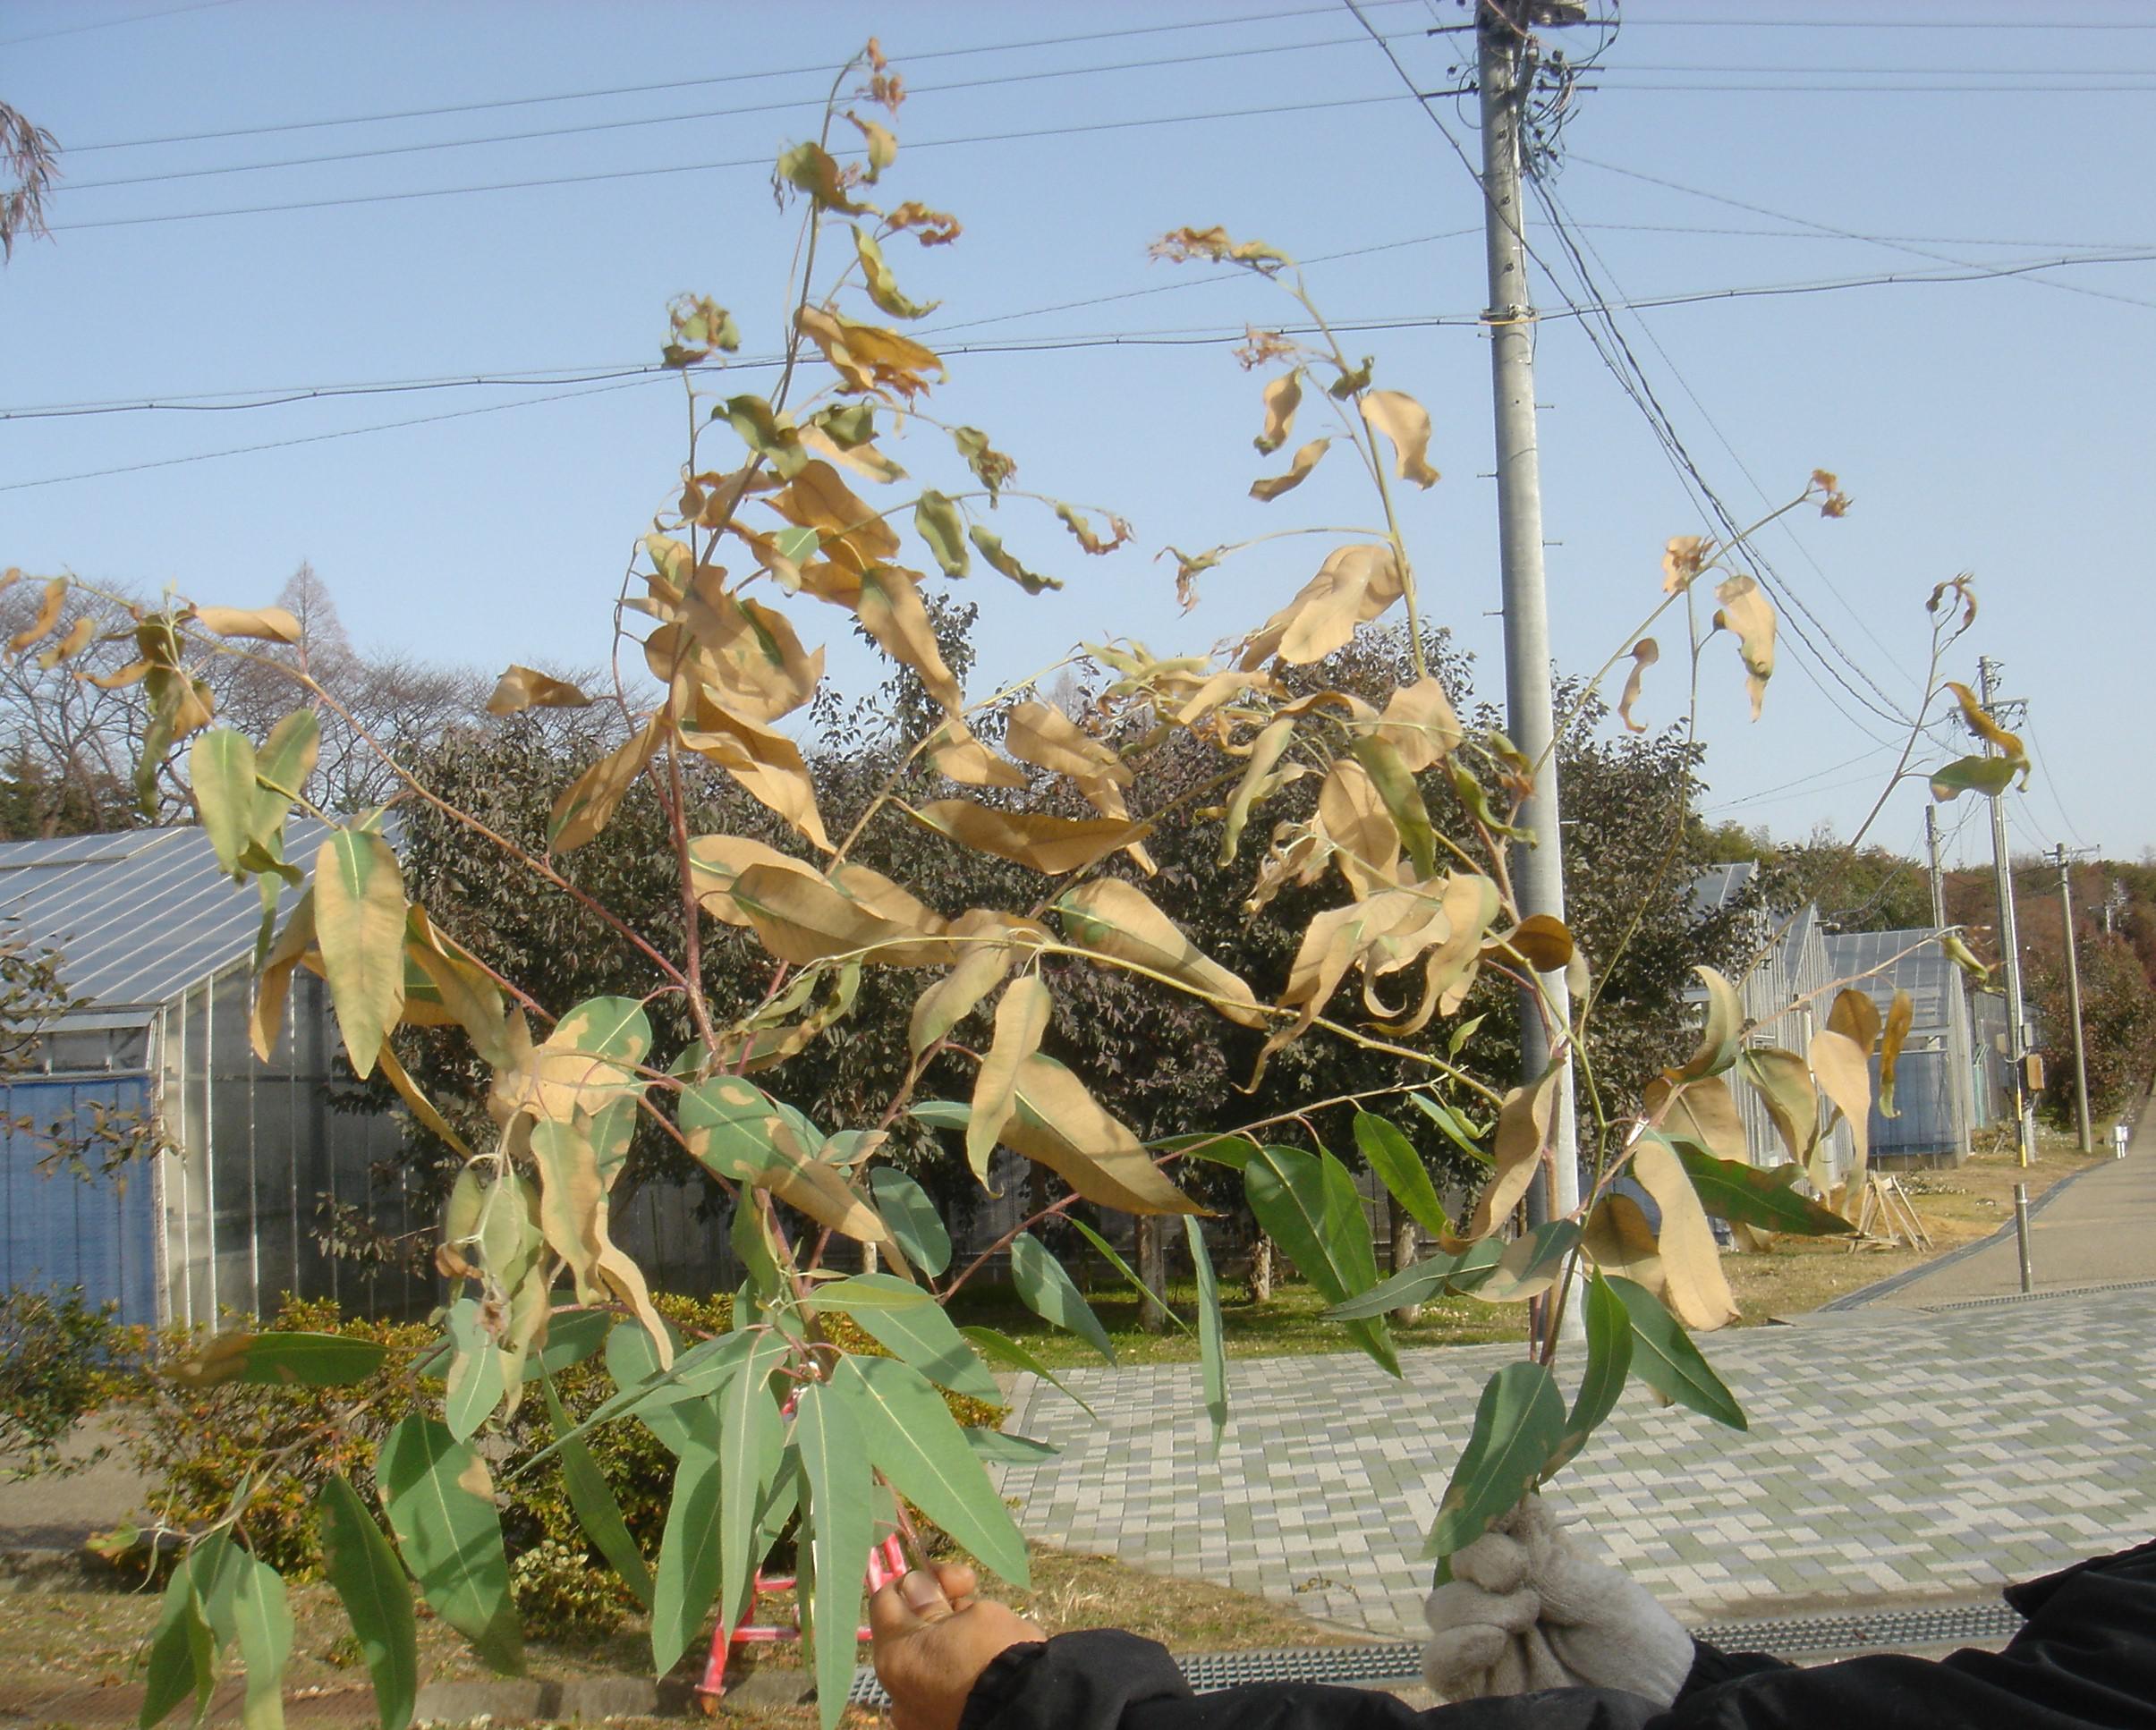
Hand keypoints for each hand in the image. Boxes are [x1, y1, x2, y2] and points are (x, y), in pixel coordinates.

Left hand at [871, 1563, 1044, 1729]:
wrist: (1032, 1712)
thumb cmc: (999, 1654)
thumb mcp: (973, 1612)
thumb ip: (935, 1597)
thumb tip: (914, 1587)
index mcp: (895, 1655)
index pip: (887, 1599)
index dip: (918, 1579)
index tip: (954, 1579)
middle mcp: (898, 1689)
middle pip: (911, 1630)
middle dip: (941, 1608)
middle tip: (977, 1601)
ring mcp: (919, 1715)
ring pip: (929, 1657)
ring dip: (953, 1638)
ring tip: (992, 1633)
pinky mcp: (941, 1726)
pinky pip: (943, 1685)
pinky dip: (959, 1668)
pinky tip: (988, 1663)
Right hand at [1421, 1497, 1692, 1706]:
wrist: (1657, 1705)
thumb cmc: (1638, 1644)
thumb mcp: (1599, 1590)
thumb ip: (1546, 1556)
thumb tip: (1512, 1494)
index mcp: (1530, 1563)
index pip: (1485, 1526)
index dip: (1487, 1515)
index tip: (1508, 1516)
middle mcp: (1501, 1598)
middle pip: (1457, 1563)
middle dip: (1482, 1561)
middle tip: (1519, 1575)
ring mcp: (1487, 1642)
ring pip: (1443, 1608)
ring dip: (1474, 1605)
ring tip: (1523, 1617)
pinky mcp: (1480, 1686)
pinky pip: (1438, 1664)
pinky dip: (1452, 1648)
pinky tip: (1491, 1643)